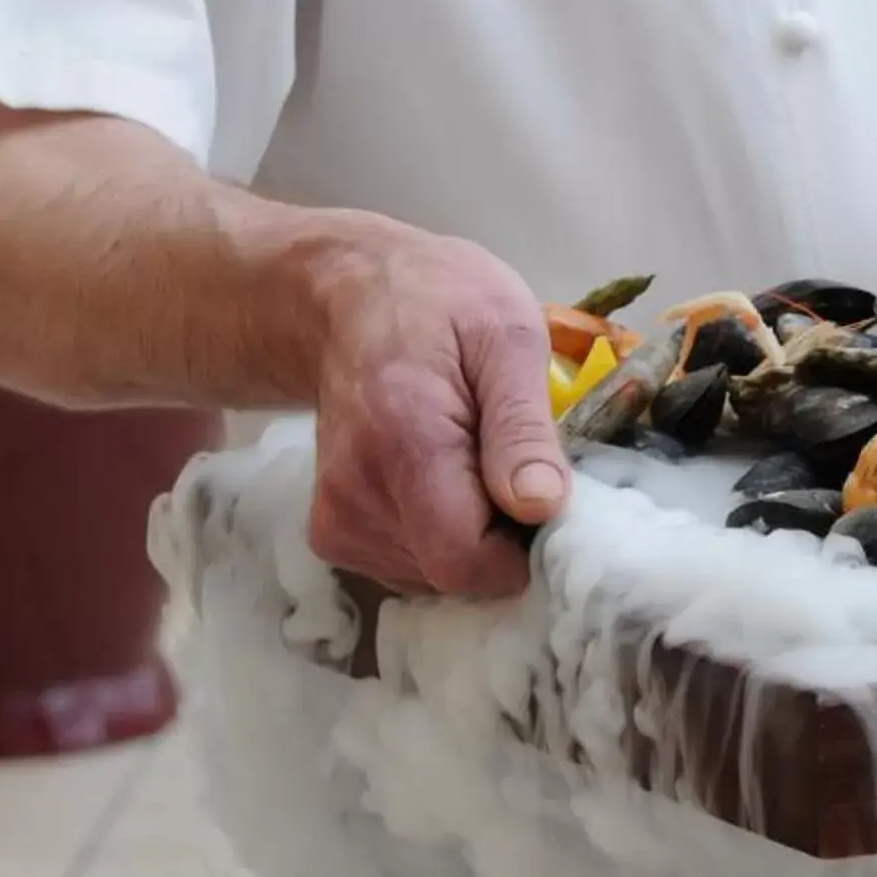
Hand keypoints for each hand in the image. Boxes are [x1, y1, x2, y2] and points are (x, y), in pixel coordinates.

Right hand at [303, 228, 569, 597]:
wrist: (345, 298)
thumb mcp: (507, 336)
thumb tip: (542, 506)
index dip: (521, 549)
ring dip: (471, 537)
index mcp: (404, 446)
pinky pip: (410, 568)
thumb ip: (522, 427)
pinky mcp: (333, 533)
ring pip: (434, 578)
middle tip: (510, 465)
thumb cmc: (439, 303)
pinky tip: (443, 481)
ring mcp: (337, 520)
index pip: (466, 562)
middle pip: (454, 574)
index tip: (543, 497)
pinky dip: (439, 538)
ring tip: (472, 461)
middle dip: (501, 540)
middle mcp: (356, 497)